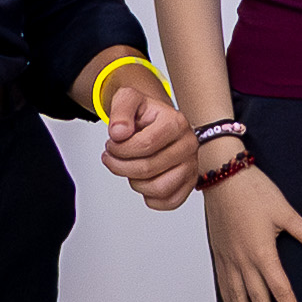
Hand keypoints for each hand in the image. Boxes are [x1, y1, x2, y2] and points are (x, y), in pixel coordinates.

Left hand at [99, 68, 203, 209]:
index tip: (110, 144)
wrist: (156, 121)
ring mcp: (192, 165)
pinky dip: (150, 197)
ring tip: (128, 169)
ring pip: (160, 189)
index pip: (145, 145)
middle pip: (148, 168)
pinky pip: (169, 201)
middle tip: (111, 158)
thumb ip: (120, 110)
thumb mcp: (128, 99)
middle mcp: (189, 144)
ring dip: (135, 182)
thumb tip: (119, 133)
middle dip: (120, 166)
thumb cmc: (143, 113)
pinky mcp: (189, 183)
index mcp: (176, 122)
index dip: (119, 149)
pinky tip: (142, 181)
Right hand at [206, 161, 301, 301]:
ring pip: (237, 297)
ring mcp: (228, 259)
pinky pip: (224, 285)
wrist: (221, 175)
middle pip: (257, 300)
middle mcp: (243, 261)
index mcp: (262, 253)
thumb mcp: (286, 211)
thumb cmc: (252, 191)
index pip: (280, 290)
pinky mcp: (219, 253)